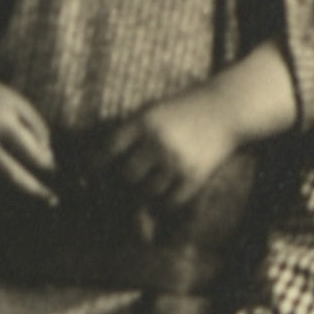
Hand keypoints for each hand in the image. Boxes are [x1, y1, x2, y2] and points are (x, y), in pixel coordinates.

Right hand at [0, 27, 57, 203]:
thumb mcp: (16, 103)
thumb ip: (37, 127)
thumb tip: (49, 159)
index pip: (28, 152)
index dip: (45, 165)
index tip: (57, 172)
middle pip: (12, 175)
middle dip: (34, 191)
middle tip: (53, 200)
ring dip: (19, 196)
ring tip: (38, 202)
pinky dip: (4, 192)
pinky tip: (19, 196)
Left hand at [86, 81, 244, 220]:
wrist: (224, 110)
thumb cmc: (182, 111)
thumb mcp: (152, 111)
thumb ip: (128, 132)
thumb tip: (93, 162)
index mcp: (144, 122)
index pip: (109, 149)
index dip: (95, 164)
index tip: (89, 173)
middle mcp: (158, 143)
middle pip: (126, 176)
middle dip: (124, 180)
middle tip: (125, 183)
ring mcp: (177, 162)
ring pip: (148, 193)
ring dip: (145, 194)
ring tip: (147, 188)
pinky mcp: (194, 177)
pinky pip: (170, 203)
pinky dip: (164, 203)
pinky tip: (164, 193)